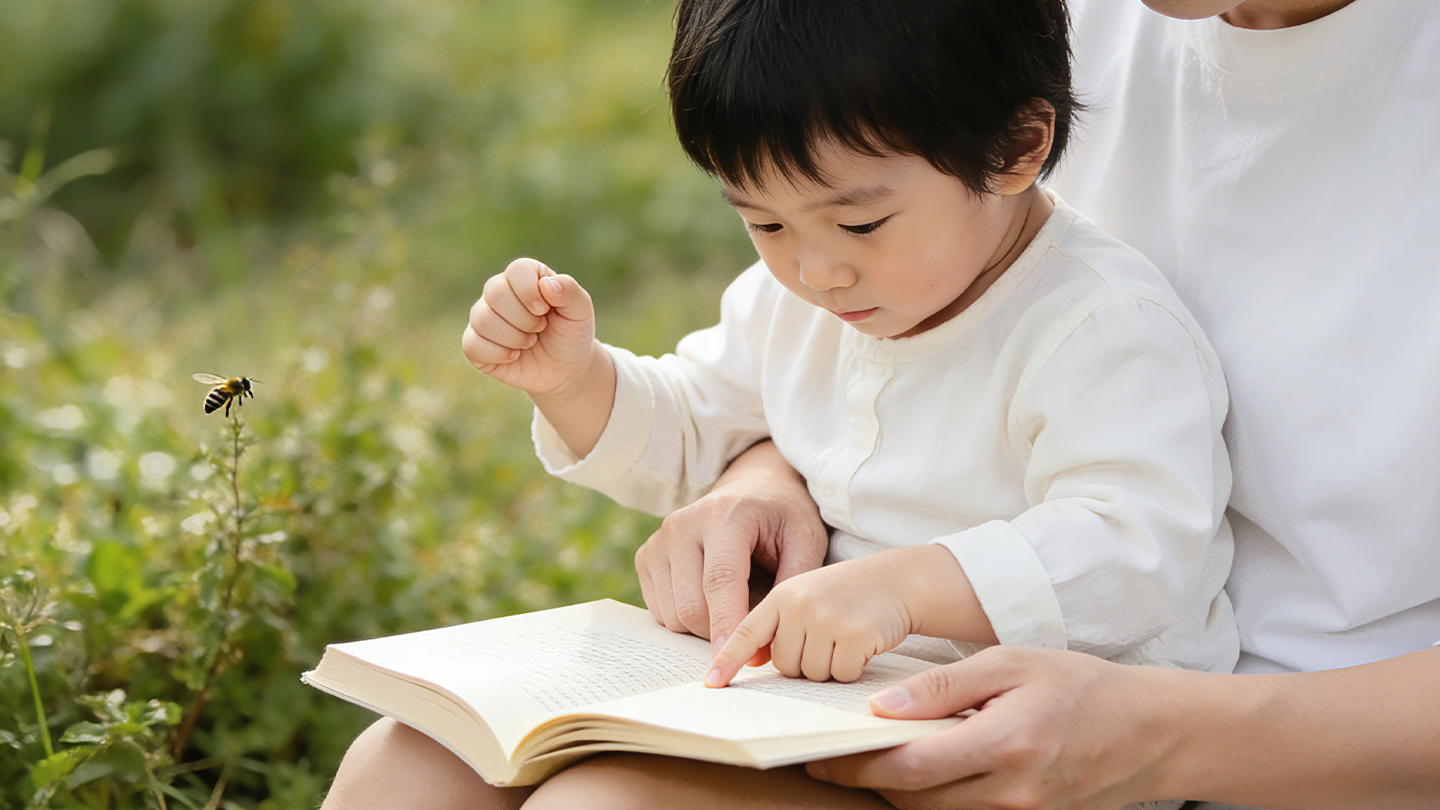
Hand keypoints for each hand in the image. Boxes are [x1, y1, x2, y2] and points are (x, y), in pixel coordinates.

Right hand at [461, 258, 599, 396]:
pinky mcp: (474, 343)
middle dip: (524, 319)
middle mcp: (498, 291)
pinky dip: (498, 355)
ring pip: (482, 320)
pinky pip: (472, 345)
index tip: (545, 310)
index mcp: (525, 275)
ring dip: (514, 338)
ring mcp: (483, 316)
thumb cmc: (571, 334)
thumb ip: (570, 292)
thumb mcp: (580, 312)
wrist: (564, 370)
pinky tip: (514, 356)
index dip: (530, 292)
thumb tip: (546, 284)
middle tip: (539, 328)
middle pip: (495, 293)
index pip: (517, 270)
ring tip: (529, 342)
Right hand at [634, 440, 827, 652]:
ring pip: (673, 616)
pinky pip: (661, 612)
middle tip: (752, 625)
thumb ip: (789, 590)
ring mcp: (658, 540)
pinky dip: (687, 618)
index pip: (720, 581)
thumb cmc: (784, 517)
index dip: (726, 625)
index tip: (735, 661)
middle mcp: (682, 525)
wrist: (752, 486)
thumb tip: (759, 652)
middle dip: (720, 632)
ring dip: (704, 626)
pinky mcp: (646, 556)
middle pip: (691, 607)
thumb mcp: (806, 541)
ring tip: (735, 602)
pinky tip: (710, 597)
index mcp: (724, 515)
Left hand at [706, 548, 933, 684]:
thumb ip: (779, 624)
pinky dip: (852, 667)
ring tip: (844, 636)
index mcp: (782, 594)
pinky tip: (862, 643)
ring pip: (811, 673)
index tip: (713, 683)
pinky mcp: (853, 635)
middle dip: (804, 661)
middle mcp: (799, 604)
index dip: (728, 660)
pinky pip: (840, 674)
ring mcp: (826, 618)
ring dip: (829, 666)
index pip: (748, 632)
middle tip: (827, 637)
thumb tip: (753, 662)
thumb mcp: (807, 596)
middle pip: (783, 665)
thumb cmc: (848, 594)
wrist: (897, 579)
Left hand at [805, 646, 1179, 809]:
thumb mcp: (1010, 664)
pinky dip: (929, 798)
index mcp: (1005, 745)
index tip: (819, 755)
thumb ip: (944, 687)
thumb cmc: (1079, 685)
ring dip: (893, 790)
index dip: (857, 766)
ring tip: (861, 761)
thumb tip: (882, 708)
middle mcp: (1010, 792)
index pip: (910, 768)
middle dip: (864, 779)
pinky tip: (912, 771)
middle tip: (825, 758)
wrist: (1151, 732)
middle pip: (914, 798)